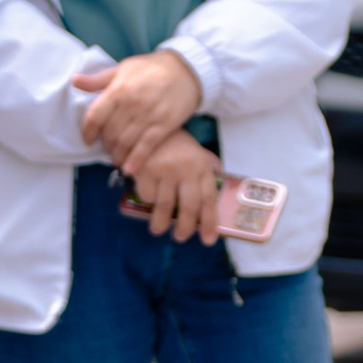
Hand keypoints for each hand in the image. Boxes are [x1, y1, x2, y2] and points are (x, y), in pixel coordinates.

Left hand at [79, 47, 203, 163]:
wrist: (186, 70)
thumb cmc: (151, 68)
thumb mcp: (122, 68)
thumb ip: (98, 79)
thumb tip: (74, 81)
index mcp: (118, 90)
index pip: (95, 116)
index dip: (88, 131)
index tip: (88, 139)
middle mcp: (131, 105)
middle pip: (110, 133)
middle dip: (105, 144)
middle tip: (106, 148)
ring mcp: (148, 116)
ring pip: (125, 143)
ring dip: (117, 155)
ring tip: (116, 158)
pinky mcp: (164, 125)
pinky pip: (146, 147)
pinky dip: (136, 161)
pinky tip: (129, 170)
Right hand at [120, 128, 223, 242]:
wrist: (150, 122)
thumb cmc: (176, 143)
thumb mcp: (197, 153)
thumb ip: (207, 170)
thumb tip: (216, 194)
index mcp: (202, 166)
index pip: (209, 199)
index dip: (210, 222)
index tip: (209, 240)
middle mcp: (186, 169)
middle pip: (189, 207)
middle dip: (185, 228)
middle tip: (181, 238)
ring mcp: (166, 169)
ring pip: (165, 206)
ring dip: (161, 223)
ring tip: (158, 230)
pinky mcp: (146, 169)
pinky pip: (147, 195)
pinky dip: (147, 201)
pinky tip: (148, 199)